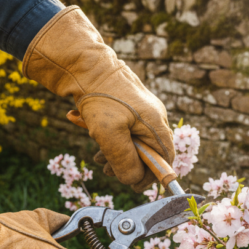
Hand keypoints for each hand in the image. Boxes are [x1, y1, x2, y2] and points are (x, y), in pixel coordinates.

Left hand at [23, 6, 174, 191]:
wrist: (83, 63)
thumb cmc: (99, 97)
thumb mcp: (110, 135)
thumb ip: (124, 161)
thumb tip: (132, 180)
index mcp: (155, 123)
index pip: (165, 158)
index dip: (151, 175)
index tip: (132, 185)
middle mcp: (152, 116)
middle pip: (148, 152)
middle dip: (128, 165)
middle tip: (106, 170)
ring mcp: (139, 109)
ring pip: (133, 141)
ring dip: (115, 153)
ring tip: (96, 158)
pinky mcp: (125, 105)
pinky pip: (121, 127)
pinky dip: (107, 136)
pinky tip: (87, 129)